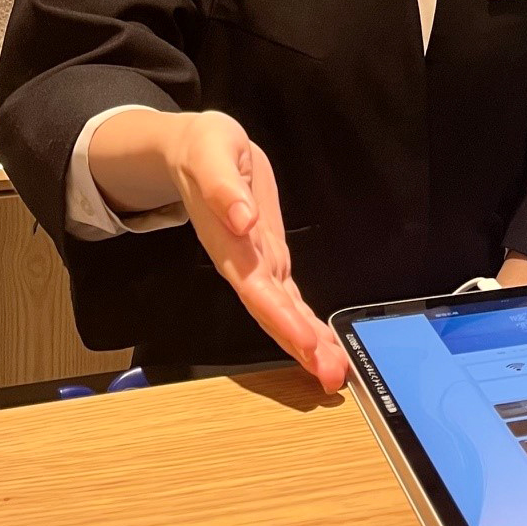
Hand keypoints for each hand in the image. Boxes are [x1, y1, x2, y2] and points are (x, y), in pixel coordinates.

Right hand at [165, 111, 348, 392]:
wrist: (193, 150)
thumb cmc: (201, 148)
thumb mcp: (211, 153)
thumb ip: (222, 188)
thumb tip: (242, 219)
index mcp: (229, 241)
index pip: (257, 289)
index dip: (281, 320)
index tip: (306, 345)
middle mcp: (242, 261)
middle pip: (272, 311)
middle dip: (300, 344)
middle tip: (332, 376)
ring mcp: (254, 262)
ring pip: (282, 309)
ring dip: (306, 341)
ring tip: (333, 370)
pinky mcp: (266, 256)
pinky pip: (286, 295)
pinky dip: (304, 320)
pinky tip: (320, 341)